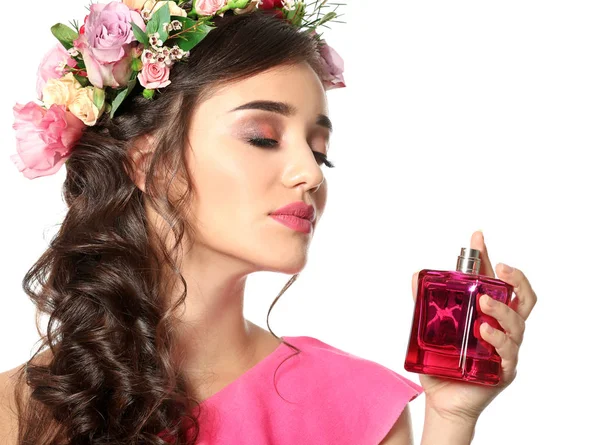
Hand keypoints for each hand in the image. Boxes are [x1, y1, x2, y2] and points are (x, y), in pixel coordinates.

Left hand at [411, 230, 536, 422]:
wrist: (442, 400)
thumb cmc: (442, 364)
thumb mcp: (429, 330)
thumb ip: (425, 304)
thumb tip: (416, 275)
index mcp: (486, 314)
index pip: (493, 281)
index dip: (486, 257)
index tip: (477, 236)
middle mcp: (501, 328)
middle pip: (522, 298)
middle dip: (515, 278)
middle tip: (499, 268)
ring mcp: (506, 349)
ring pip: (518, 323)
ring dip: (501, 309)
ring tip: (483, 304)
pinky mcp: (504, 370)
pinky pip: (509, 352)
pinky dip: (498, 339)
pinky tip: (484, 332)